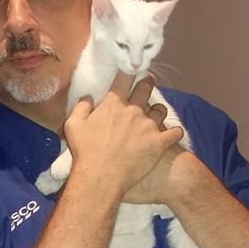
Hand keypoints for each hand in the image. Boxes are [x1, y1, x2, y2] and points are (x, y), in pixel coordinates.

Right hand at [64, 72, 183, 200]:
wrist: (101, 177)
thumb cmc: (86, 152)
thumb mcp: (73, 125)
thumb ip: (81, 107)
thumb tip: (88, 97)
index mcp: (114, 104)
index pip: (125, 78)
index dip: (130, 71)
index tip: (133, 70)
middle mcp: (134, 110)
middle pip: (146, 88)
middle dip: (148, 82)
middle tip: (149, 81)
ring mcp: (149, 126)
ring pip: (161, 109)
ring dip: (158, 110)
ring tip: (156, 113)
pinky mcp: (159, 142)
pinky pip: (175, 132)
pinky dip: (175, 132)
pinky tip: (173, 133)